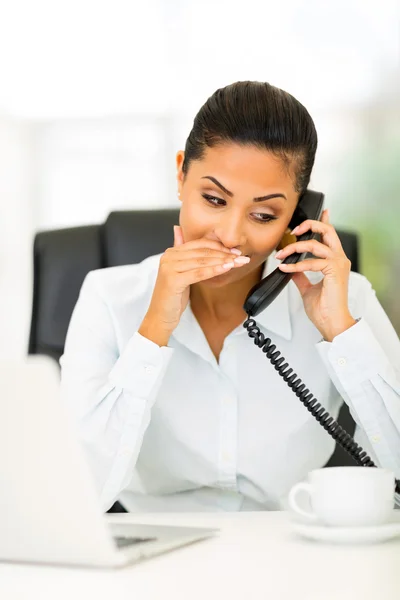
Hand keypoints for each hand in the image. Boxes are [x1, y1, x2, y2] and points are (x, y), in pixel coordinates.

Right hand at [138, 226, 249, 345]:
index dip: (219, 246)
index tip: (235, 251)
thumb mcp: (179, 272)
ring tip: (238, 262)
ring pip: (202, 261)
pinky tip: (227, 268)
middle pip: (202, 252)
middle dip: (224, 254)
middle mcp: (168, 257)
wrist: (160, 316)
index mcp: (171, 252)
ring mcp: (169, 267)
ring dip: (223, 261)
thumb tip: (178, 229)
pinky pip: (199, 273)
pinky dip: (215, 270)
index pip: (199, 244)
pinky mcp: (173, 280)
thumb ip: (181, 252)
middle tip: (241, 256)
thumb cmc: (172, 296)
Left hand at [275, 209, 356, 340]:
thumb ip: (300, 275)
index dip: (324, 221)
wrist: (332, 323)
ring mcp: (338, 264)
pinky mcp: (334, 271)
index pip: (330, 235)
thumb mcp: (307, 288)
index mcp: (335, 261)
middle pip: (327, 231)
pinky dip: (295, 265)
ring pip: (316, 244)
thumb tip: (290, 267)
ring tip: (281, 255)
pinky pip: (311, 262)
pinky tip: (285, 268)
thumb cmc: (324, 309)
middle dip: (309, 225)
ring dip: (294, 248)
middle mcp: (339, 259)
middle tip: (292, 231)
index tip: (322, 211)